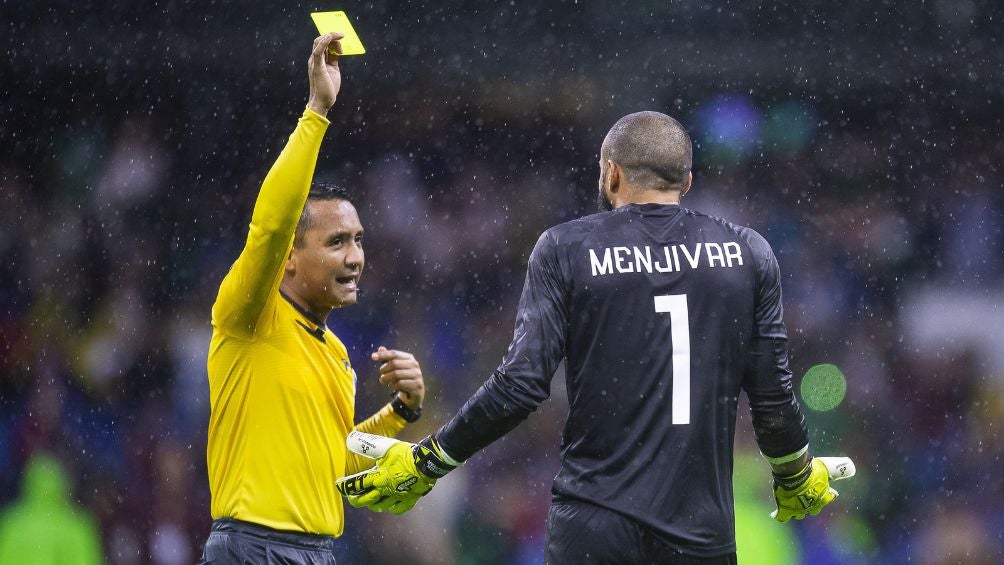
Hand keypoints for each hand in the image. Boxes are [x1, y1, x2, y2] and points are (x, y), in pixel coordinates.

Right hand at [307, 33, 342, 115]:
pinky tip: (330, 37)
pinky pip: (318, 51)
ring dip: (330, 36)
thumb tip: (338, 50)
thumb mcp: (333, 70)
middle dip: (332, 36)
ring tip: (341, 36)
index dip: (333, 40)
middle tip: (343, 36)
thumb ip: (334, 59)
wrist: (323, 102)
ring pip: (319, 42)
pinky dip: (324, 42)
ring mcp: (314, 63)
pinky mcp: (317, 67)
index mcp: (318, 60)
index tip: (342, 42)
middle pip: (320, 40)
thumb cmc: (328, 88)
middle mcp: (314, 59)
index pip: (323, 44)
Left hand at [336, 432, 457, 513]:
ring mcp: (396, 497)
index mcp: (377, 477)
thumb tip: (352, 440)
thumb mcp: (385, 447)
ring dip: (372, 504)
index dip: (344, 486)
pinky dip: (392, 508)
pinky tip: (390, 504)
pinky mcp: (408, 500)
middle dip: (355, 500)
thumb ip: (369, 446)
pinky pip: (396, 509)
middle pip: (364, 500)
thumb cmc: (405, 454)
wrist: (427, 463)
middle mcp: (384, 490)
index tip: (338, 485)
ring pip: (379, 507)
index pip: (355, 484)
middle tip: (351, 497)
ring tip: (369, 501)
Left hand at [372, 346, 424, 408]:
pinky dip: (393, 385)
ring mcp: (417, 374)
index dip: (383, 355)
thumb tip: (380, 348)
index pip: (394, 353)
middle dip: (384, 370)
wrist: (414, 393)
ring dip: (387, 378)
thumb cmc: (402, 377)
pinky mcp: (416, 385)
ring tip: (383, 381)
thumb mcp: (395, 367)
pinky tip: (394, 386)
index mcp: (409, 358)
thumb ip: (388, 358)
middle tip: (381, 375)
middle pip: (394, 363)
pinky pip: (400, 383)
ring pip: (396, 374)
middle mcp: (414, 364)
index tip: (373, 357)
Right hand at [772, 456, 855, 521]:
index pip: (829, 499)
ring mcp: (798, 510)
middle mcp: (811, 507)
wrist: (794, 475)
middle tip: (808, 496)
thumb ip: (836, 470)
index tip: (829, 490)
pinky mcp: (785, 510)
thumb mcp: (826, 470)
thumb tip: (849, 468)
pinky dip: (779, 515)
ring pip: (799, 514)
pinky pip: (782, 517)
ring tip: (794, 503)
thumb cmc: (811, 472)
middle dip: (812, 504)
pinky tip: (776, 514)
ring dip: (798, 510)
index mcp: (823, 499)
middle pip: (814, 509)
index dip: (829, 494)